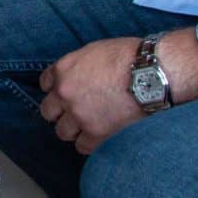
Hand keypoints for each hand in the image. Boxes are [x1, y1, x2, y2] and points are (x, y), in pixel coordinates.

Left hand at [37, 29, 197, 151]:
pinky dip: (89, 143)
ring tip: (89, 125)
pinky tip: (99, 135)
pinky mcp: (96, 133)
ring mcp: (79, 115)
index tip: (65, 93)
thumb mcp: (95, 51)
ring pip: (62, 132)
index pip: (45, 83)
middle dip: (60, 112)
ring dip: (73, 129)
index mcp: (64, 69)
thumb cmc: (130, 57)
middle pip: (48, 111)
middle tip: (75, 112)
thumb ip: (78, 66)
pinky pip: (82, 146)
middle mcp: (66, 93)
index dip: (56, 89)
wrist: (152, 74)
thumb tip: (77, 76)